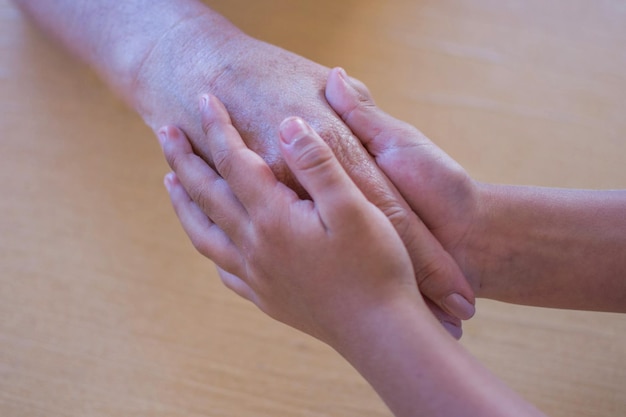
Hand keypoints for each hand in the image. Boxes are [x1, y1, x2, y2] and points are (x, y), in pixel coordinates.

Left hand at [139, 26, 474, 330]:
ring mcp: (257, 276)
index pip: (234, 161)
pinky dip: (210, 246)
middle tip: (164, 131)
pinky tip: (212, 240)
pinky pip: (223, 269)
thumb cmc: (376, 267)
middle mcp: (254, 247)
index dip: (217, 127)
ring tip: (170, 182)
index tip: (203, 97)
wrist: (380, 332)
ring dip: (184, 204)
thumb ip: (317, 164)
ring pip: (204, 233)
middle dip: (184, 159)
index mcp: (274, 218)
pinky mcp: (267, 297)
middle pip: (207, 194)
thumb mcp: (355, 207)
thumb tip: (286, 125)